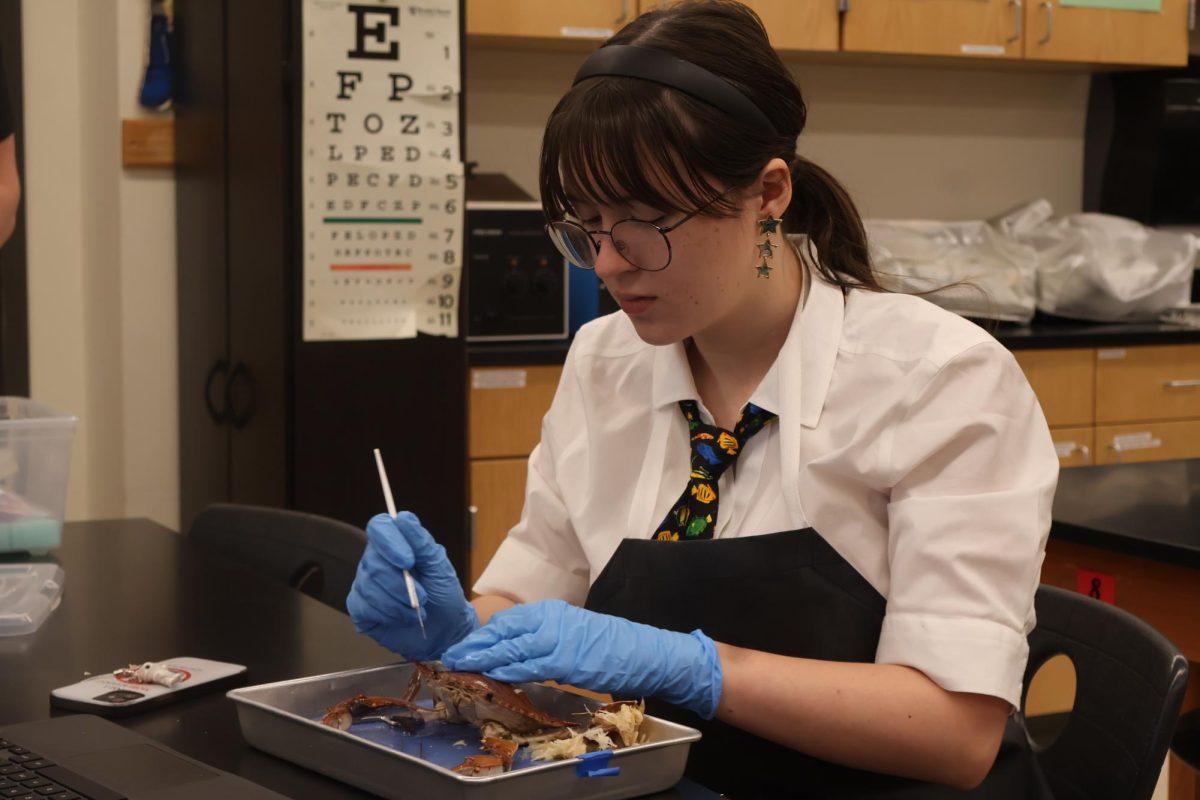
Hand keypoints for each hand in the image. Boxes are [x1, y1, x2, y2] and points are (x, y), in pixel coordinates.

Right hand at [347, 511, 477, 660]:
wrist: (445, 631)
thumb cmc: (443, 596)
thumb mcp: (440, 568)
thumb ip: (422, 543)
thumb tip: (404, 519)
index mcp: (397, 543)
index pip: (379, 527)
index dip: (390, 542)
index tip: (408, 561)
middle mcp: (377, 560)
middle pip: (373, 561)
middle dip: (400, 584)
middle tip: (423, 596)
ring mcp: (366, 583)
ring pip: (368, 586)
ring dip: (397, 602)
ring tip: (417, 610)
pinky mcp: (360, 607)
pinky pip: (363, 606)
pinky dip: (387, 615)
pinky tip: (402, 618)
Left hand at [441, 599, 722, 718]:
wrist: (639, 649)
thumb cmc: (606, 643)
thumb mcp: (569, 629)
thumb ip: (541, 636)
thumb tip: (511, 648)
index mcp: (549, 610)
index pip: (506, 620)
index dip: (482, 634)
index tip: (463, 644)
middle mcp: (549, 619)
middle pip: (502, 632)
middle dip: (475, 645)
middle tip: (451, 655)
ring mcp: (556, 639)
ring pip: (510, 649)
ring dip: (484, 659)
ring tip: (462, 665)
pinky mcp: (564, 660)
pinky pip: (529, 665)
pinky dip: (508, 669)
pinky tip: (492, 673)